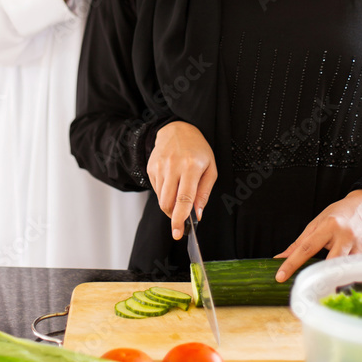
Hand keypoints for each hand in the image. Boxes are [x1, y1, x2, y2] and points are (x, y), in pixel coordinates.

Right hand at [147, 121, 217, 239]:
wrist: (178, 129)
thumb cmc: (198, 150)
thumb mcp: (210, 169)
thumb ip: (204, 193)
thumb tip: (197, 215)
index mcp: (191, 167)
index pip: (184, 199)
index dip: (180, 219)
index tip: (177, 232)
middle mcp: (173, 166)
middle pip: (167, 203)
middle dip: (173, 216)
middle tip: (180, 218)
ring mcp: (159, 167)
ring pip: (161, 199)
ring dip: (169, 204)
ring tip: (179, 191)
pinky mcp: (151, 167)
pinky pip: (156, 190)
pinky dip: (164, 193)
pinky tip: (171, 182)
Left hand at [274, 190, 361, 281]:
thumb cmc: (339, 215)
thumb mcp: (317, 223)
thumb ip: (299, 243)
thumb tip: (280, 258)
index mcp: (330, 225)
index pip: (307, 248)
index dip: (292, 263)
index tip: (280, 276)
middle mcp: (346, 236)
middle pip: (328, 264)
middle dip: (319, 278)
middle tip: (310, 288)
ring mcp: (360, 247)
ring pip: (344, 272)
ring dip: (335, 279)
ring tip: (329, 283)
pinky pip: (357, 273)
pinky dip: (348, 277)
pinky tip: (345, 275)